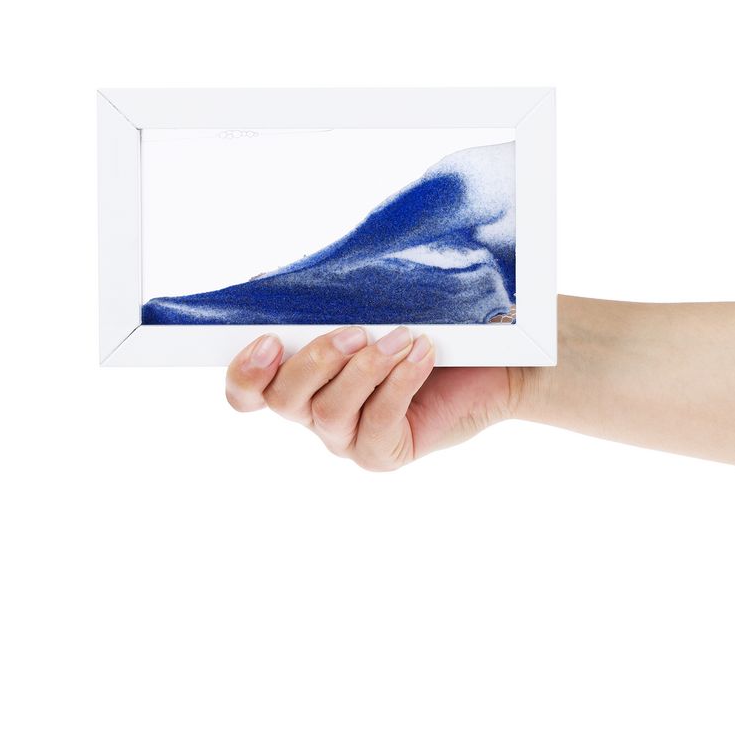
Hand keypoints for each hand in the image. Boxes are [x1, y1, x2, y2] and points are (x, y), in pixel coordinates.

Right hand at [225, 326, 524, 469]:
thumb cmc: (422, 328)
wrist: (489, 361)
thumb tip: (266, 281)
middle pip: (283, 400)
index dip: (245, 373)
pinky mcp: (383, 454)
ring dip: (366, 368)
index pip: (247, 392)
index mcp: (300, 379)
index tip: (269, 341)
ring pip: (330, 412)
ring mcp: (347, 439)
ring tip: (402, 338)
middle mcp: (315, 414)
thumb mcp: (369, 308)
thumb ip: (323, 302)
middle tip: (355, 331)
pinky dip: (399, 383)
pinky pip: (378, 422)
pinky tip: (420, 353)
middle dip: (315, 360)